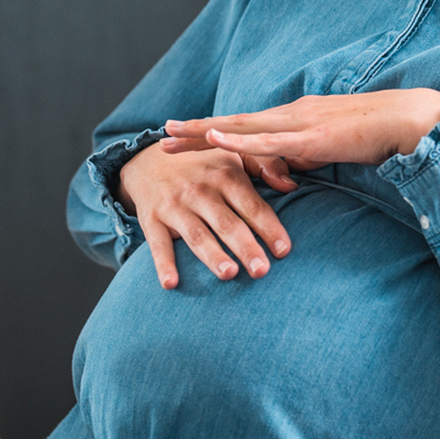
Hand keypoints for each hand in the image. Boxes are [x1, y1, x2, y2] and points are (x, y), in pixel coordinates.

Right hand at [116, 141, 291, 289]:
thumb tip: (291, 186)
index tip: (284, 250)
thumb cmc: (204, 164)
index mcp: (226, 176)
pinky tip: (171, 283)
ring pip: (196, 234)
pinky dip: (163, 264)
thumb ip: (266, 165)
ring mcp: (175, 205)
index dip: (269, 228)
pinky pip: (158, 243)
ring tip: (229, 274)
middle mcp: (201, 191)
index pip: (252, 206)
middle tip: (262, 271)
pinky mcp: (151, 219)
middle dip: (245, 247)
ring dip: (212, 255)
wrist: (148, 157)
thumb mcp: (235, 155)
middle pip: (227, 223)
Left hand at [162, 89, 439, 171]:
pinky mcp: (312, 136)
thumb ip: (309, 156)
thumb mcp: (334, 148)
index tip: (188, 134)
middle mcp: (292, 114)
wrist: (407, 121)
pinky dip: (238, 139)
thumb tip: (289, 170)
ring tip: (173, 136)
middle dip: (198, 129)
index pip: (250, 124)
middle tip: (163, 134)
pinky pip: (268, 140)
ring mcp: (300, 122)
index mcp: (298, 117)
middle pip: (236, 121)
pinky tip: (215, 139)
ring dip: (205, 131)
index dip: (217, 129)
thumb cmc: (378, 136)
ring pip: (242, 127)